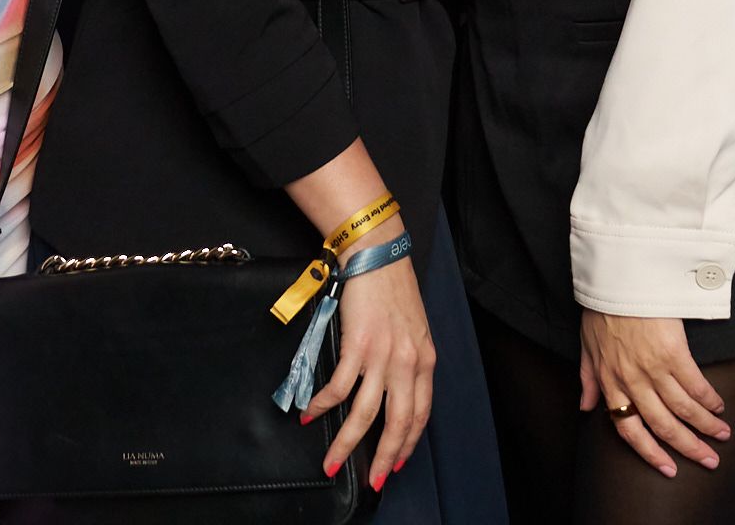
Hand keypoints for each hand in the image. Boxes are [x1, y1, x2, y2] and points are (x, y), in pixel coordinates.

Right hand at [301, 229, 432, 490]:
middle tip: (370, 481)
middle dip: (382, 457)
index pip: (420, 414)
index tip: (396, 463)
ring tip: (331, 462)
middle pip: (397, 423)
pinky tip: (311, 415)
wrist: (376, 253)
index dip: (408, 443)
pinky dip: (322, 405)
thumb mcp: (412, 328)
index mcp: (424, 359)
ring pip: (365, 413)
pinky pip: (338, 387)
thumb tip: (392, 387)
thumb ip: (407, 359)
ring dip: (347, 443)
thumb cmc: (392, 286)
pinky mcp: (357, 345)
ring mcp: (382, 355)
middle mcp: (407, 362)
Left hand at [580, 309, 729, 476]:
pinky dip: (709, 399)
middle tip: (709, 461)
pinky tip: (718, 406)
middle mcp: (632, 382)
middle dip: (688, 447)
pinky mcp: (673, 352)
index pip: (628, 429)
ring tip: (721, 435)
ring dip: (705, 426)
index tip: (668, 468)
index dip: (649, 452)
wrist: (618, 278)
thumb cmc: (602, 308)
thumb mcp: (586, 346)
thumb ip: (588, 380)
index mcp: (611, 383)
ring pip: (682, 409)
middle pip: (663, 426)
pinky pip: (695, 384)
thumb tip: (586, 407)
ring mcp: (653, 369)